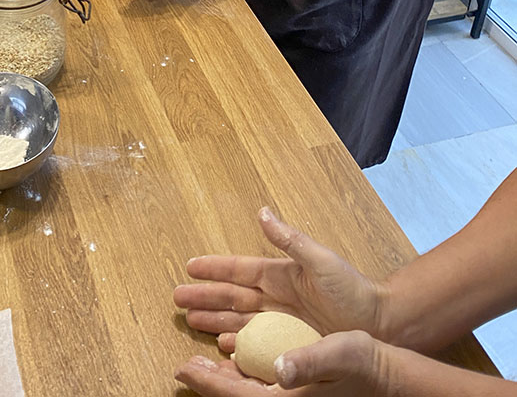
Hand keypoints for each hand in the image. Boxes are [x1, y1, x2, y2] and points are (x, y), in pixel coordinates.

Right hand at [173, 208, 384, 353]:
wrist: (382, 326)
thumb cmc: (355, 291)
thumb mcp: (321, 261)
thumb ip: (290, 239)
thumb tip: (263, 212)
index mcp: (282, 275)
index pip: (239, 270)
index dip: (214, 268)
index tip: (190, 266)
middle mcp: (277, 299)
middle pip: (232, 298)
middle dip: (204, 297)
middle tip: (177, 298)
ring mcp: (282, 322)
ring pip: (238, 321)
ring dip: (214, 320)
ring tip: (191, 321)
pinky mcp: (290, 344)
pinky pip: (255, 344)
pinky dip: (236, 344)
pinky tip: (222, 347)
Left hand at [175, 331, 393, 395]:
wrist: (386, 374)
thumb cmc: (364, 362)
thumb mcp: (338, 353)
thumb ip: (307, 362)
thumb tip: (280, 369)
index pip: (237, 395)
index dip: (208, 382)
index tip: (182, 369)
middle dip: (207, 382)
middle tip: (184, 366)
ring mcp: (291, 396)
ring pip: (245, 391)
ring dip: (220, 378)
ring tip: (200, 362)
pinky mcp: (296, 388)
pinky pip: (259, 386)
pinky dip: (240, 376)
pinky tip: (233, 361)